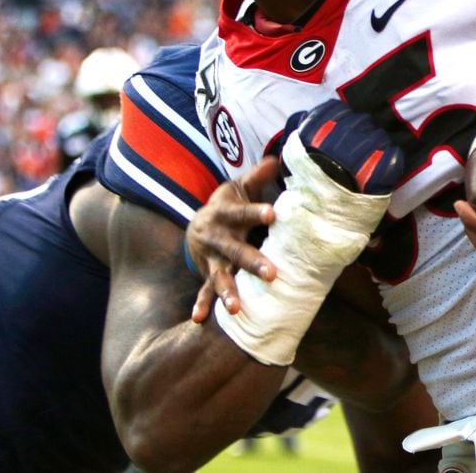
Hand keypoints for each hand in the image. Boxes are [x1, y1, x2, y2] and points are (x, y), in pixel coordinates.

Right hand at [187, 156, 278, 322]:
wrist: (197, 225)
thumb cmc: (228, 206)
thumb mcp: (239, 188)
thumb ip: (257, 176)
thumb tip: (278, 157)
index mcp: (226, 215)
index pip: (243, 213)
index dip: (256, 212)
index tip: (273, 214)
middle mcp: (218, 238)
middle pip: (235, 251)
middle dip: (252, 262)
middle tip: (272, 274)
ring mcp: (211, 258)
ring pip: (219, 276)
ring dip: (226, 291)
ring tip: (235, 309)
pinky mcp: (206, 273)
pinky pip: (203, 290)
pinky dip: (201, 304)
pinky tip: (200, 319)